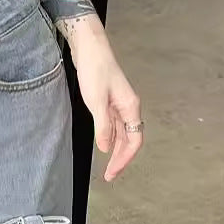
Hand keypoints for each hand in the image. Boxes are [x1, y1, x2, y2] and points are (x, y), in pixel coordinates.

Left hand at [69, 23, 142, 181]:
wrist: (89, 48)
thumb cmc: (95, 69)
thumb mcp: (96, 101)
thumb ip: (103, 126)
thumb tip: (106, 148)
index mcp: (130, 107)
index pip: (134, 140)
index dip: (124, 159)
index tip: (112, 172)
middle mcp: (128, 107)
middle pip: (130, 140)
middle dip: (121, 159)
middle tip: (109, 176)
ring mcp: (119, 105)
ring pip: (122, 134)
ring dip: (116, 151)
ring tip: (107, 167)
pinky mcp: (109, 102)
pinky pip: (114, 126)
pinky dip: (111, 138)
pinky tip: (104, 146)